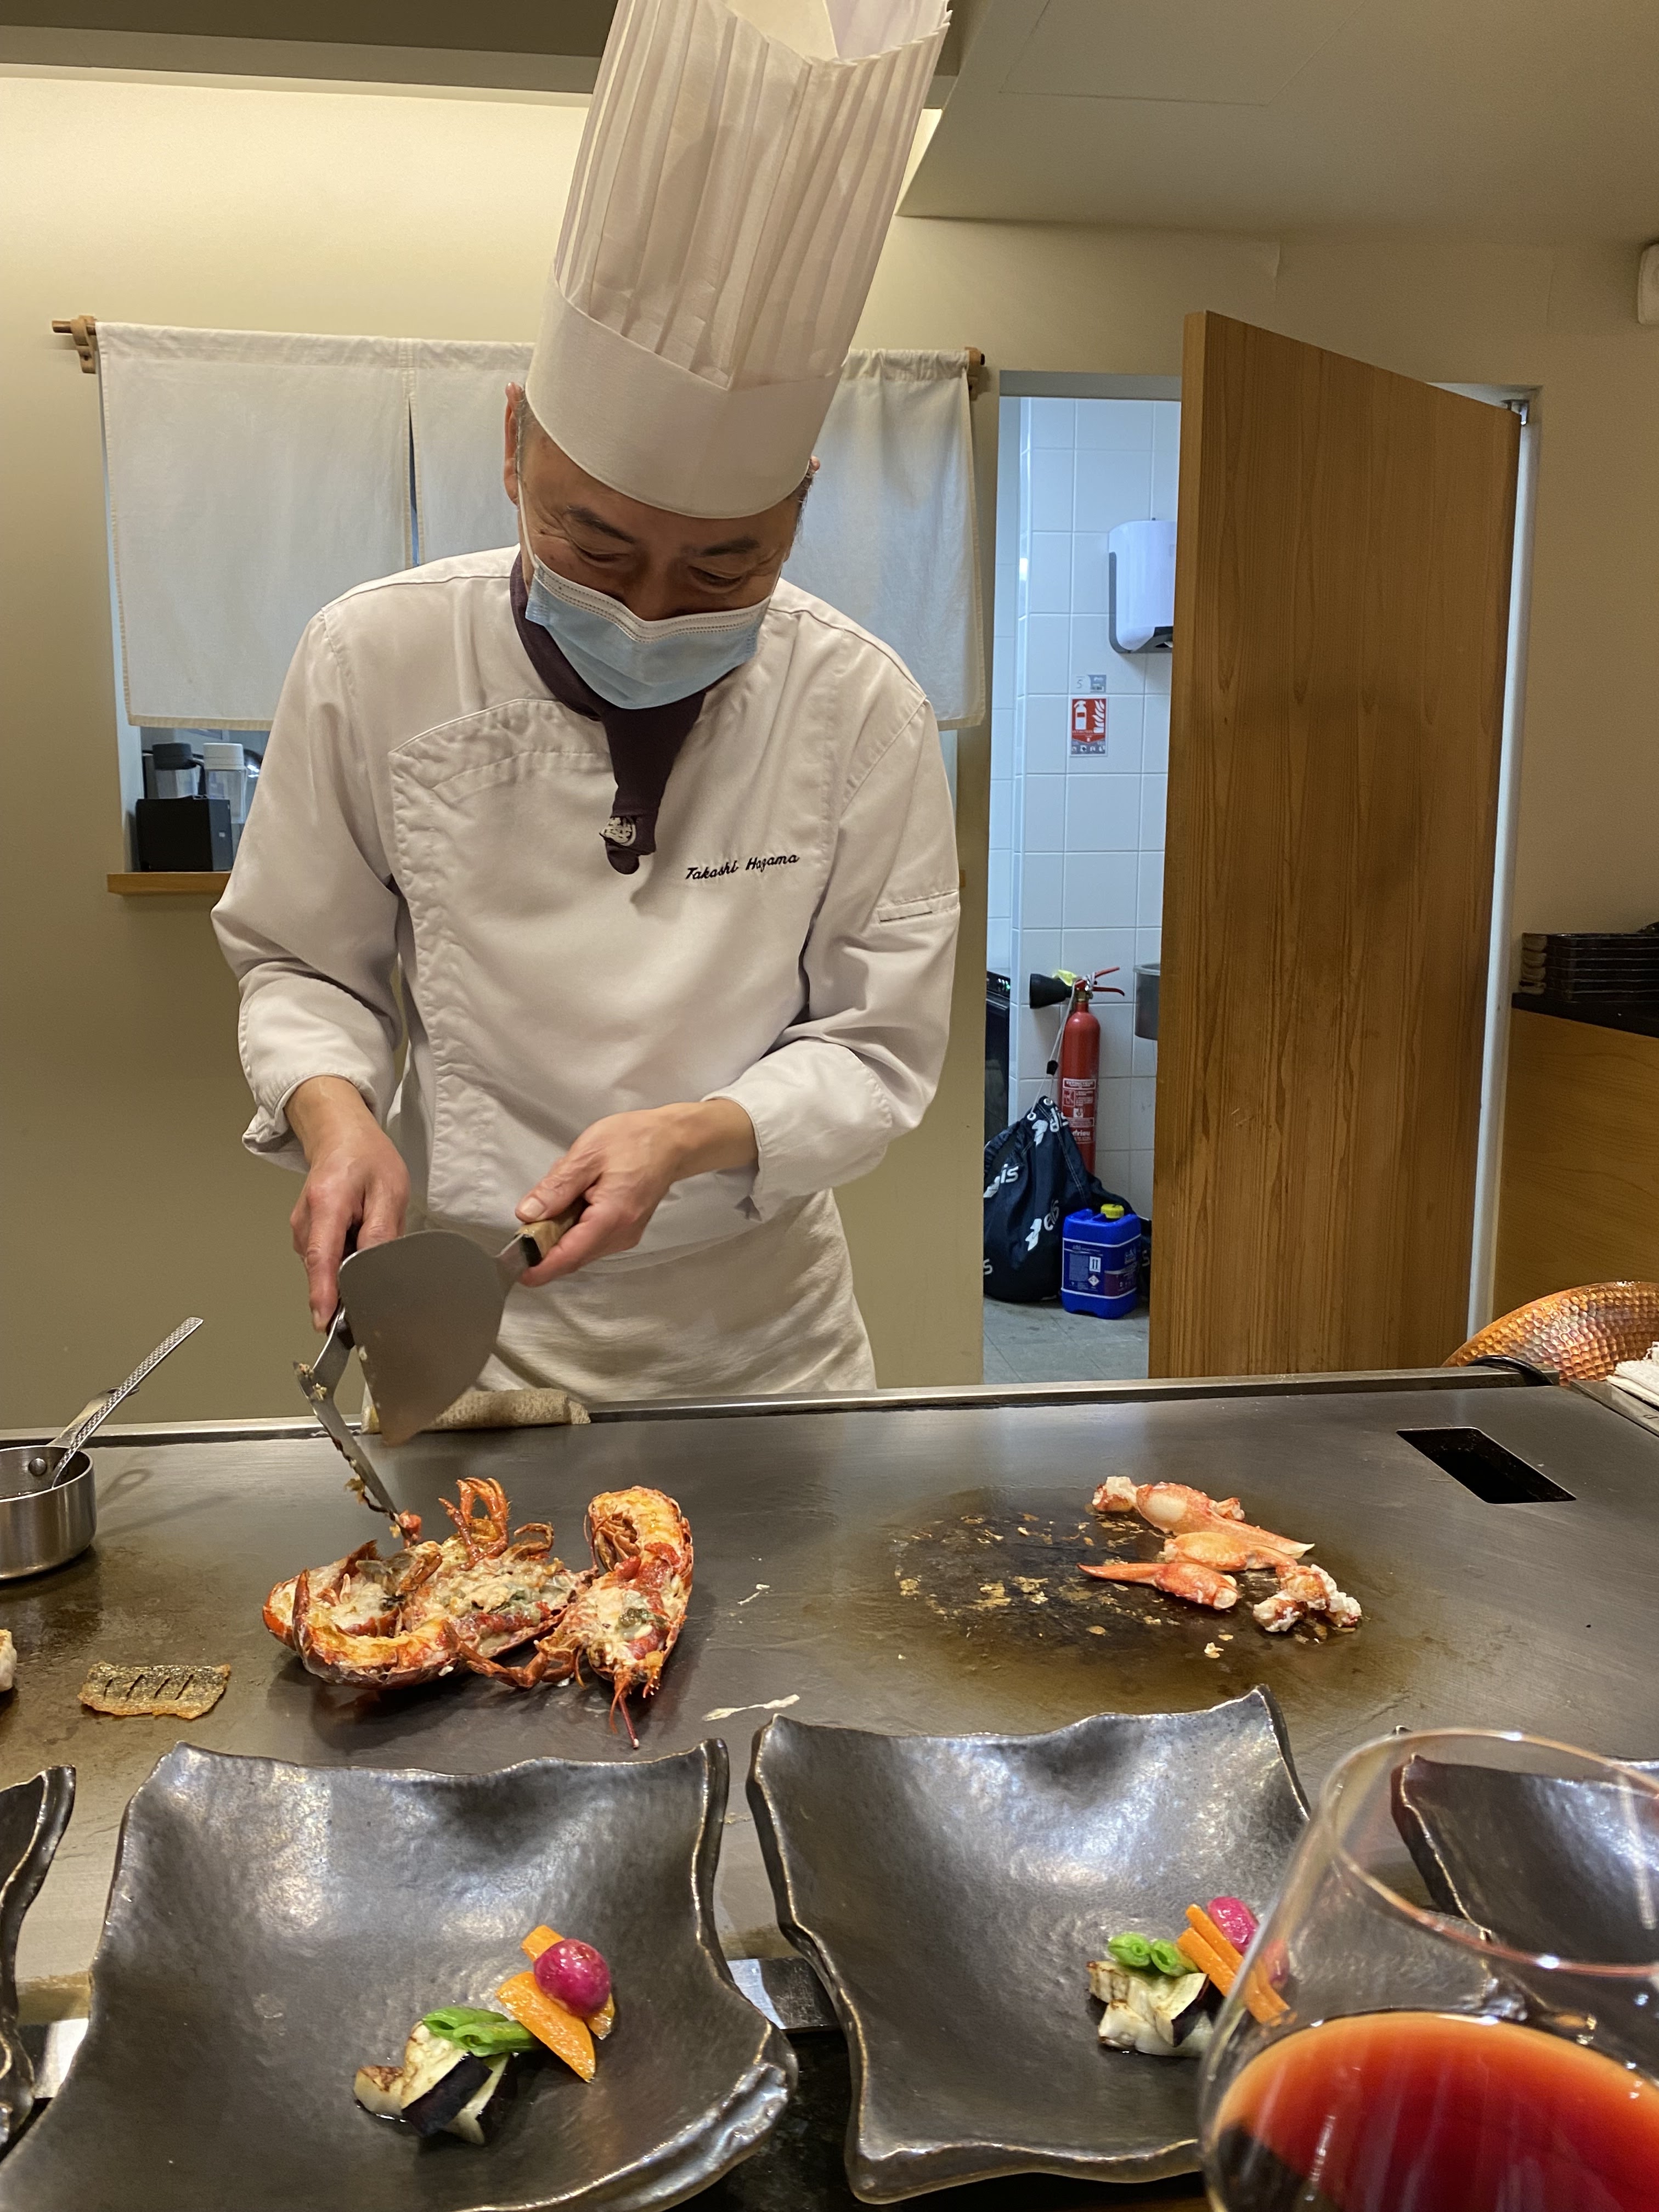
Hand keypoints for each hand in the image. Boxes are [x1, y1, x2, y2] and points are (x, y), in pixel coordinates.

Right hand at [286, 1076, 409, 1328]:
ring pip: (325, 1266)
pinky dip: (342, 1256)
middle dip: (346, 1284)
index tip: (325, 1322)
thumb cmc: (366, 1157)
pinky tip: (356, 1235)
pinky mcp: (305, 1233)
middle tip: (374, 1272)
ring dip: (347, 1265)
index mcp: (327, 1204)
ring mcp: (302, 1228)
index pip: (323, 1259)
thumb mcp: (389, 1191)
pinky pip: (325, 1257)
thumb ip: (381, 1231)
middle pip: (323, 1270)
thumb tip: (376, 1269)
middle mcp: (306, 1220)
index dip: (324, 1295)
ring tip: (367, 1232)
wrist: (340, 1134)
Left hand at [515, 1100, 756, 1282]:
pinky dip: (574, 1228)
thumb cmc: (634, 1140)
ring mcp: (625, 1236)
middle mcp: (621, 1234)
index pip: (569, 1254)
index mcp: (612, 1216)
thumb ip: (556, 1187)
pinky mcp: (625, 1232)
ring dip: (560, 1232)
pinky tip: (577, 1199)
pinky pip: (591, 1240)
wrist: (672, 1141)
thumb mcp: (588, 1154)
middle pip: (573, 1255)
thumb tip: (527, 1214)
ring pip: (580, 1249)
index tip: (517, 1269)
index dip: (540, 1266)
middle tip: (530, 1216)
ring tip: (564, 1194)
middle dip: (545, 1244)